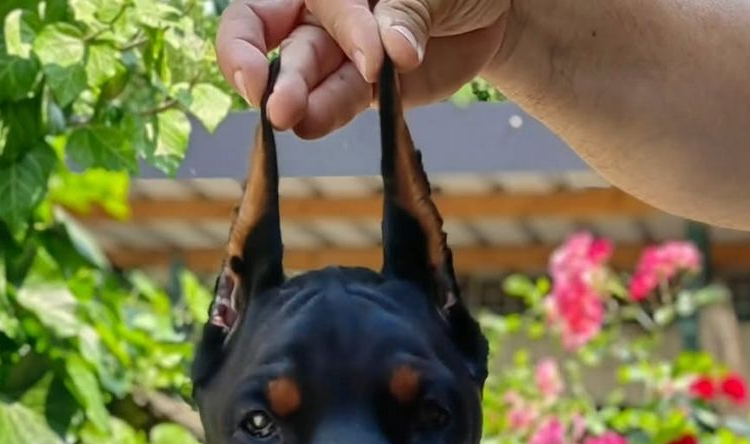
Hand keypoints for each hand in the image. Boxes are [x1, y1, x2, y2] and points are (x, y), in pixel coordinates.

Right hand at [216, 0, 512, 137]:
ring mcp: (341, 53)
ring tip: (291, 120)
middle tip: (278, 108)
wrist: (489, 13)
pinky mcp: (364, 88)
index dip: (260, 36)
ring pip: (307, 76)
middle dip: (282, 74)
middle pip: (281, 41)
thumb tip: (394, 48)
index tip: (273, 66)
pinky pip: (339, 102)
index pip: (281, 4)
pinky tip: (311, 125)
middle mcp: (322, 13)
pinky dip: (327, 114)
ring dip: (299, 101)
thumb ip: (407, 8)